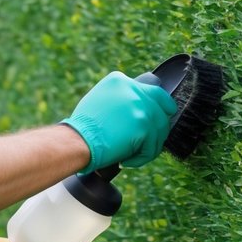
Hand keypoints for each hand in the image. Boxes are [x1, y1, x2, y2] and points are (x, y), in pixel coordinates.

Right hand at [62, 71, 177, 170]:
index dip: (154, 108)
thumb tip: (135, 109)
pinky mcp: (145, 127)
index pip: (152, 92)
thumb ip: (120, 98)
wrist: (77, 140)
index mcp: (121, 81)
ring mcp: (142, 108)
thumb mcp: (100, 99)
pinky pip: (152, 148)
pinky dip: (140, 159)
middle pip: (164, 108)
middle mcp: (134, 90)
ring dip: (147, 146)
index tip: (150, 121)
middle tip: (149, 139)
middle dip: (159, 126)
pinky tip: (125, 161)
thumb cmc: (83, 127)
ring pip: (160, 131)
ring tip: (130, 154)